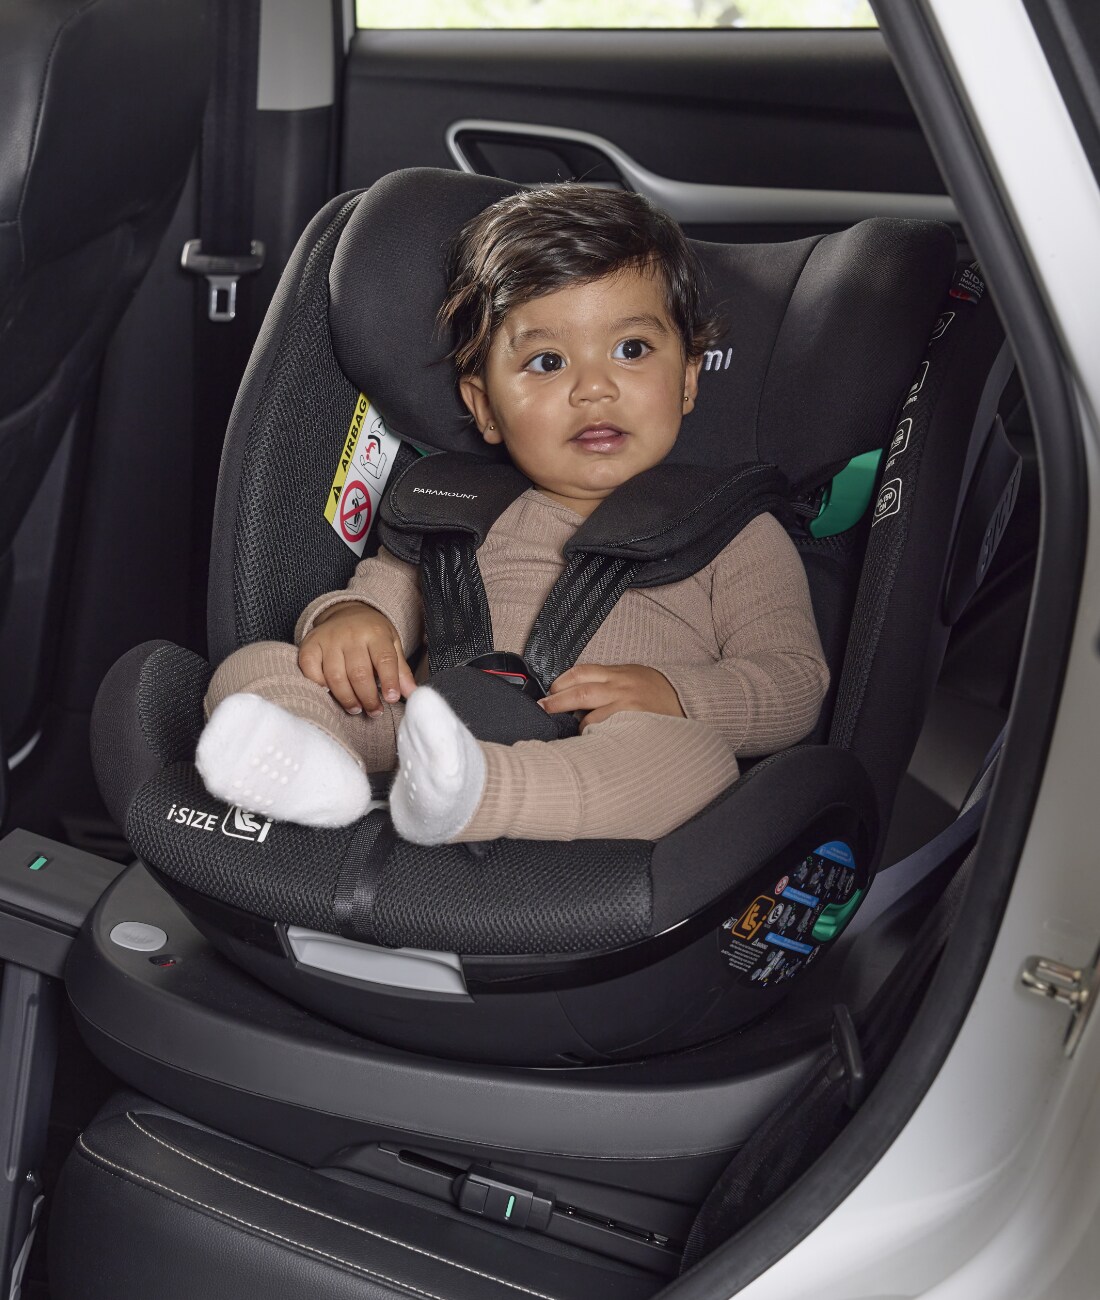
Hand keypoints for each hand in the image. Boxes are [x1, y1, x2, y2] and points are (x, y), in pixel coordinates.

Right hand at [299, 603, 415, 716]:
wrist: (345, 611)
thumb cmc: (371, 633)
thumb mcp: (392, 645)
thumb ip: (400, 670)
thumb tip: (412, 693)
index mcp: (376, 633)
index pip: (384, 660)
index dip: (389, 681)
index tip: (391, 699)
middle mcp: (351, 634)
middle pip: (359, 673)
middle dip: (368, 698)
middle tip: (374, 711)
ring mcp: (328, 639)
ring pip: (335, 677)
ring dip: (346, 698)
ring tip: (356, 708)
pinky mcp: (309, 645)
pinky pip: (311, 671)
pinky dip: (319, 686)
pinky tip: (330, 694)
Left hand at [539, 664, 683, 730]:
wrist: (690, 700)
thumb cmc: (657, 692)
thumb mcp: (632, 677)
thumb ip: (607, 682)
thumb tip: (576, 692)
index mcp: (617, 673)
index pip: (581, 672)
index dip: (560, 682)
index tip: (547, 693)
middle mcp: (620, 686)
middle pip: (579, 691)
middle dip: (556, 702)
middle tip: (542, 710)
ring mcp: (627, 705)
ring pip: (590, 715)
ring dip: (577, 724)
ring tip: (570, 731)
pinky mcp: (634, 721)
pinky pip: (607, 729)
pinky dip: (595, 735)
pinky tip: (591, 741)